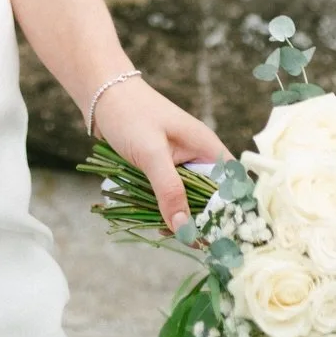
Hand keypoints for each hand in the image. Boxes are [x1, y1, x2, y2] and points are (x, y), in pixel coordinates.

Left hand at [91, 75, 230, 234]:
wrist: (102, 95)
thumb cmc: (130, 114)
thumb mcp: (151, 154)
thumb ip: (169, 190)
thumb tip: (186, 230)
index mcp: (206, 147)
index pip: (233, 184)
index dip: (230, 211)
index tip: (220, 237)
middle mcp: (198, 155)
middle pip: (212, 197)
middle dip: (201, 219)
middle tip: (187, 241)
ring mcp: (180, 162)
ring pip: (190, 199)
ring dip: (179, 216)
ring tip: (164, 232)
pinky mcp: (163, 167)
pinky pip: (171, 194)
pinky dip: (164, 208)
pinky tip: (153, 220)